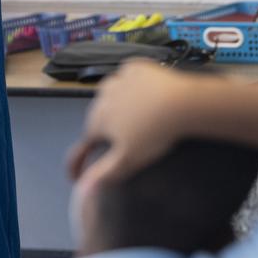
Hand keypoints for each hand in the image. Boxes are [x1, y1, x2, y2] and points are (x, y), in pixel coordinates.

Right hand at [65, 61, 195, 190]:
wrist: (182, 102)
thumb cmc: (154, 132)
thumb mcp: (127, 160)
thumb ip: (102, 174)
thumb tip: (82, 190)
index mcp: (97, 120)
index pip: (82, 146)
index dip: (77, 164)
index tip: (76, 177)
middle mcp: (103, 96)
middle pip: (96, 118)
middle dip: (101, 131)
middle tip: (116, 143)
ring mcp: (120, 78)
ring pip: (109, 94)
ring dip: (114, 106)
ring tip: (129, 117)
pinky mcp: (137, 67)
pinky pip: (128, 77)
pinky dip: (130, 87)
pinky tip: (141, 95)